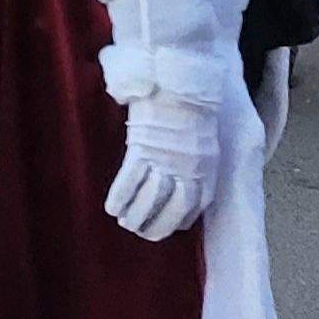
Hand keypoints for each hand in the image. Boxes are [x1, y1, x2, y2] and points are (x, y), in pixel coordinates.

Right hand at [105, 91, 221, 240]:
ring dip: (136, 215)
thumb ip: (196, 164)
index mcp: (206, 172)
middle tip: (142, 232)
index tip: (169, 226)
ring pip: (149, 199)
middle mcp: (187, 172)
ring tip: (126, 222)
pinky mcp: (142, 150)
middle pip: (171, 210)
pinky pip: (129, 180)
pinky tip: (112, 208)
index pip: (194, 208)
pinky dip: (120, 197)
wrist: (178, 86)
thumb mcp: (205, 143)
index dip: (179, 221)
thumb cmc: (193, 111)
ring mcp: (164, 162)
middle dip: (156, 226)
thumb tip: (182, 180)